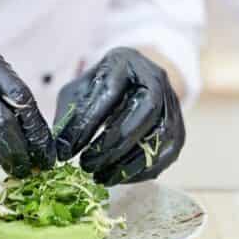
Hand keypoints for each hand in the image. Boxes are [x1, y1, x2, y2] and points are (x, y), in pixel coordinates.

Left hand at [54, 47, 184, 184]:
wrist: (134, 81)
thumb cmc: (101, 87)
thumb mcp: (79, 91)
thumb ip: (70, 115)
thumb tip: (59, 149)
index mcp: (125, 61)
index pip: (110, 91)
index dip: (89, 124)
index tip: (68, 150)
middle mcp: (155, 78)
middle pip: (144, 111)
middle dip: (113, 144)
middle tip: (87, 166)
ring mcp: (172, 101)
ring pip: (160, 134)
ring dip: (129, 161)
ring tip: (101, 176)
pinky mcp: (179, 125)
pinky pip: (168, 151)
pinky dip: (144, 169)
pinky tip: (120, 177)